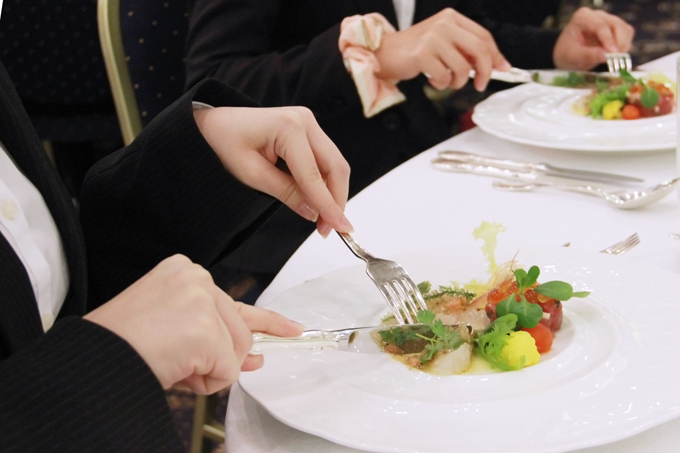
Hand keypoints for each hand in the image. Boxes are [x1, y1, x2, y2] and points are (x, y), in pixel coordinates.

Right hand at [84, 255, 302, 393]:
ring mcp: (203, 300)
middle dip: (220, 356)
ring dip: (208, 369)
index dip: (267, 321)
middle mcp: (197, 278)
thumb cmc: (123, 344)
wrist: (96, 357)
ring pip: (236, 351)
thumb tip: (255, 356)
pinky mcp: (205, 326)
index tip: (290, 329)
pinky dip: (204, 381)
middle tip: (184, 361)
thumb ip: (218, 336)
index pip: (237, 301)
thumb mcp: (175, 330)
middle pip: (239, 331)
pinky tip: (176, 368)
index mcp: (186, 274)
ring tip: (172, 361)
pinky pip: (227, 369)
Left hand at [194, 106, 351, 237]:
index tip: (340, 227)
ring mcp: (309, 123)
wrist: (215, 123)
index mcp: (288, 127)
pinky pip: (325, 160)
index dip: (327, 204)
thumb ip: (286, 193)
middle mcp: (305, 120)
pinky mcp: (308, 131)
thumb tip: (314, 213)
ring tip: (324, 220)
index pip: (314, 174)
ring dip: (333, 193)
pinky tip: (318, 201)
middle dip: (336, 200)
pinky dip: (324, 183)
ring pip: (334, 164)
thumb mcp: (251, 174)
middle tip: (331, 228)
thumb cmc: (225, 144)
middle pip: (335, 166)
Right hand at [374, 8, 509, 91]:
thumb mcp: (444, 43)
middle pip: (479, 50)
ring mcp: (432, 38)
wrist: (384, 53)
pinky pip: (444, 77)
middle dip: (485, 72)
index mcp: (451, 18)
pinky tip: (432, 79)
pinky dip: (440, 84)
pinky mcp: (422, 54)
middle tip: (480, 84)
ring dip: (457, 82)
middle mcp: (444, 24)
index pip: (483, 36)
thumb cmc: (415, 51)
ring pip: (462, 68)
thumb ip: (467, 50)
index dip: (495, 55)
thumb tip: (497, 64)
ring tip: (446, 80)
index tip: (502, 69)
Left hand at [553, 7, 634, 69]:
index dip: (608, 40)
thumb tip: (605, 55)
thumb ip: (587, 55)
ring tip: (613, 59)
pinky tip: (614, 55)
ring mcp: (608, 20)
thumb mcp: (571, 57)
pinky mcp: (615, 27)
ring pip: (625, 29)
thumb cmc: (567, 54)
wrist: (569, 55)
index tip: (612, 54)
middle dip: (618, 43)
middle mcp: (597, 15)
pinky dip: (624, 46)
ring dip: (623, 45)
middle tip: (615, 59)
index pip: (600, 26)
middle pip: (616, 25)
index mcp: (582, 17)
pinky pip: (627, 34)